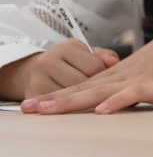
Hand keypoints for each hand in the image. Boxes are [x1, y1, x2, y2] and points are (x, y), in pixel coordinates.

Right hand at [0, 39, 118, 99]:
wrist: (34, 71)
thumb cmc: (69, 63)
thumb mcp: (85, 54)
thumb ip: (103, 57)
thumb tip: (114, 62)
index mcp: (66, 48)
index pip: (94, 66)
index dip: (105, 76)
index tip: (108, 80)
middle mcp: (49, 61)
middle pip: (82, 83)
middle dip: (94, 90)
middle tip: (101, 95)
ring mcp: (38, 79)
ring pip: (69, 96)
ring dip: (82, 101)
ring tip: (91, 101)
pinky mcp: (33, 96)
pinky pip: (56, 106)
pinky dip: (68, 108)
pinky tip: (76, 108)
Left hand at [20, 11, 152, 114]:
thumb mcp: (148, 73)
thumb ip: (131, 87)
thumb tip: (115, 102)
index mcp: (119, 75)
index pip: (82, 87)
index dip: (57, 96)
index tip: (33, 105)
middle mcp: (122, 76)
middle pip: (83, 90)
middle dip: (54, 100)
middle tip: (28, 108)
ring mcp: (138, 79)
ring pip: (99, 92)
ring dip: (73, 101)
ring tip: (49, 109)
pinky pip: (133, 94)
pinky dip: (116, 101)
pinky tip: (102, 110)